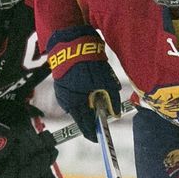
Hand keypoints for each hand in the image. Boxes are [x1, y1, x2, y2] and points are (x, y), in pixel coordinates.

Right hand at [46, 26, 119, 141]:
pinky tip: (92, 87)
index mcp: (75, 103)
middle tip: (105, 113)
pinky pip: (75, 95)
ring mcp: (62, 91)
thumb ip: (111, 99)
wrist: (70, 40)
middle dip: (94, 116)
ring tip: (100, 95)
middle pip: (82, 116)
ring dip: (89, 104)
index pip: (85, 126)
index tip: (101, 137)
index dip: (94, 133)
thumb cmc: (87, 60)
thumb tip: (116, 114)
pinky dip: (84, 95)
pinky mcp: (62, 83)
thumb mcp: (105, 80)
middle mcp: (66, 101)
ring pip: (79, 105)